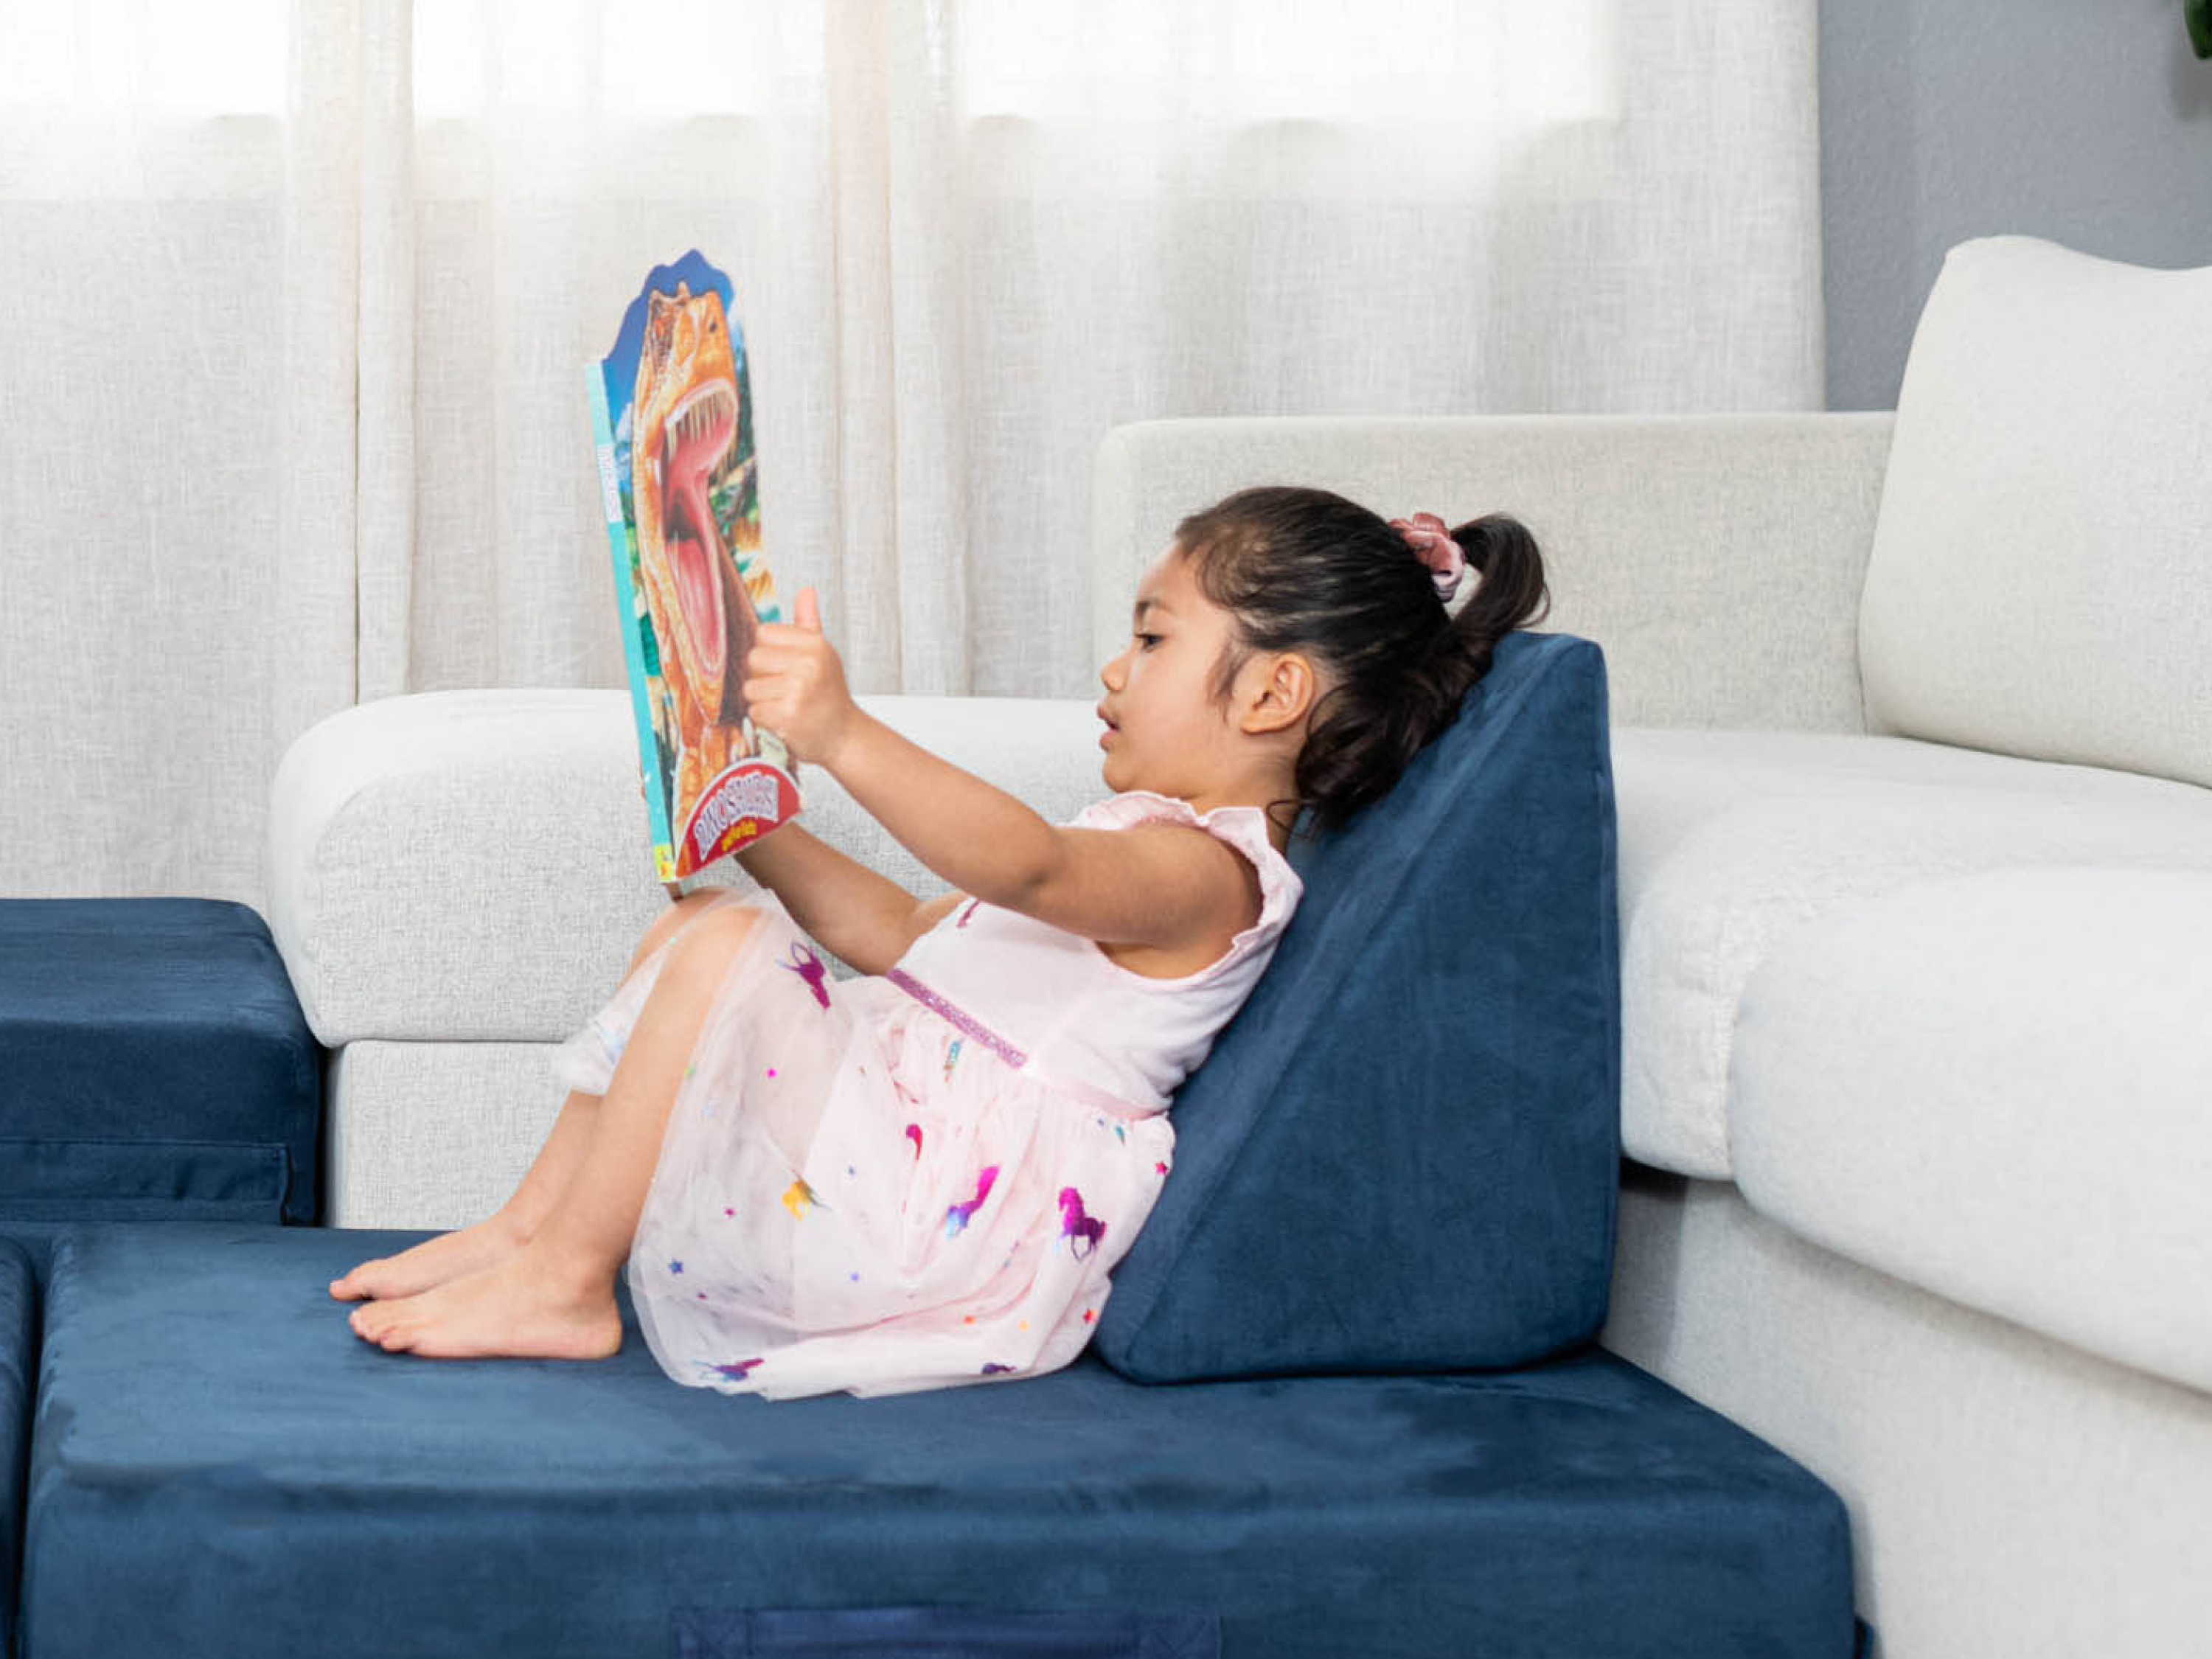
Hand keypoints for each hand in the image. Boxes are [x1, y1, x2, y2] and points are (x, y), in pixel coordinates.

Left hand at [741, 588, 856, 768]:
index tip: (786, 665)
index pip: (763, 634)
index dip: (770, 651)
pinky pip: (755, 711)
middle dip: (764, 676)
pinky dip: (766, 719)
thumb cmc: (829, 695)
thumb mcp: (823, 654)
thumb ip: (808, 622)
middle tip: (786, 688)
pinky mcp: (787, 715)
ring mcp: (798, 690)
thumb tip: (806, 591)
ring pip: (751, 688)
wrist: (844, 735)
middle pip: (753, 659)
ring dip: (764, 700)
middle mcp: (808, 665)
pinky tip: (785, 719)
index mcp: (815, 645)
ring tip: (787, 704)